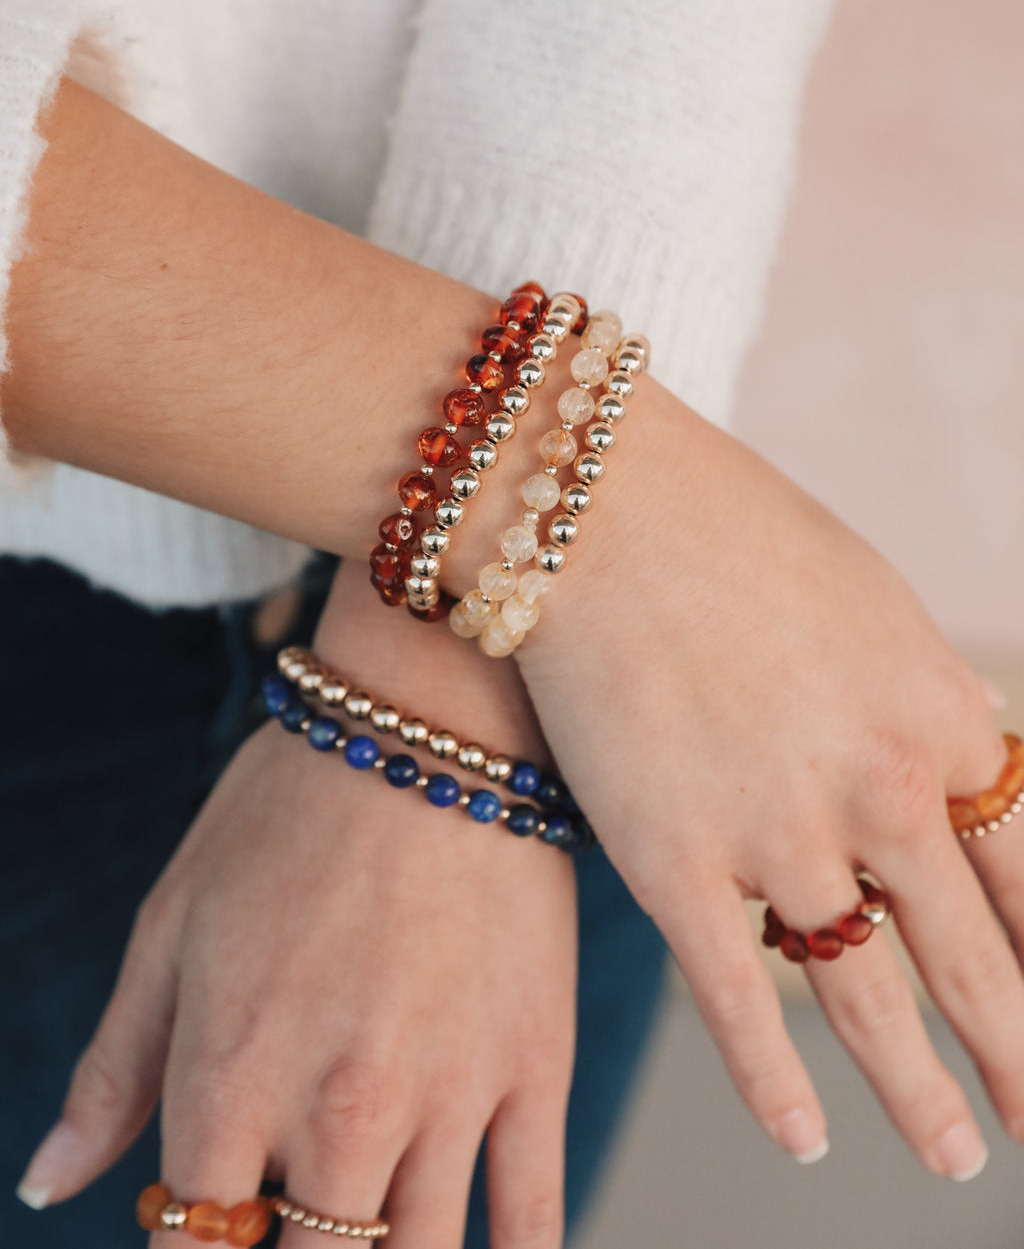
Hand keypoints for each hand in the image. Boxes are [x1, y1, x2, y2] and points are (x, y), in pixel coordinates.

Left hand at [18, 560, 576, 1248]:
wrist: (433, 717)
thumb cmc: (288, 807)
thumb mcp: (173, 919)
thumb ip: (116, 1067)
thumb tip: (53, 1184)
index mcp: (229, 1081)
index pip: (197, 1245)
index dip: (198, 1242)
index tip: (219, 1213)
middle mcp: (338, 1115)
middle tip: (300, 1206)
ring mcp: (448, 1096)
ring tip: (371, 1219)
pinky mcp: (537, 1064)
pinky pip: (531, 1214)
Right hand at [516, 378, 1020, 1178]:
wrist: (593, 507)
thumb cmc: (730, 533)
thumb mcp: (871, 606)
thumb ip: (920, 702)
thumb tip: (959, 772)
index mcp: (940, 715)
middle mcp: (879, 790)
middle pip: (977, 961)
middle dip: (1020, 1054)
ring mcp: (777, 836)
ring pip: (871, 1005)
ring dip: (924, 1097)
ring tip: (957, 1155)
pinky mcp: (674, 865)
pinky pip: (740, 1005)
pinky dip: (774, 1087)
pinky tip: (806, 1142)